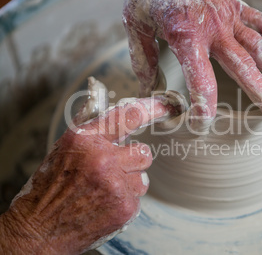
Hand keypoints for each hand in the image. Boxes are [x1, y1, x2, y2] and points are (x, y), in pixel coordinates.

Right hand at [0, 86, 183, 253]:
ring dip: (128, 182)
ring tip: (104, 189)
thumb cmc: (51, 186)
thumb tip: (97, 90)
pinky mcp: (124, 207)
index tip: (165, 106)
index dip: (151, 109)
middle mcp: (102, 159)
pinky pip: (138, 196)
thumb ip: (88, 122)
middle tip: (114, 168)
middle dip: (132, 159)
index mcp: (85, 139)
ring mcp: (115, 185)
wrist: (39, 228)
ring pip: (142, 176)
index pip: (128, 116)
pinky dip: (125, 199)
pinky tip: (105, 203)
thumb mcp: (64, 147)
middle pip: (143, 152)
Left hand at [123, 0, 261, 131]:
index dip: (204, 106)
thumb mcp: (135, 22)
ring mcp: (230, 18)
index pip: (201, 79)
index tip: (203, 127)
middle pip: (245, 70)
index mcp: (187, 37)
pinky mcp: (237, 5)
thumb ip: (144, 57)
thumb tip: (149, 87)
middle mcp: (215, 31)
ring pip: (261, 50)